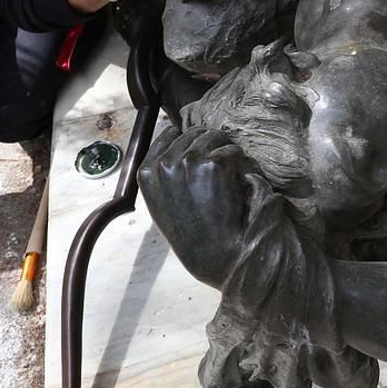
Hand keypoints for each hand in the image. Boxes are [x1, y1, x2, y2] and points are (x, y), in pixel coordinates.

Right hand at [138, 126, 251, 287]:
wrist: (216, 254)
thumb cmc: (193, 234)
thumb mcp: (163, 204)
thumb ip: (164, 173)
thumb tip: (177, 138)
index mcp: (147, 173)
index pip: (169, 134)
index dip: (188, 140)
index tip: (200, 152)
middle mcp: (164, 164)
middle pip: (194, 133)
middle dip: (210, 145)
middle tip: (219, 170)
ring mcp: (189, 161)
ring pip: (214, 136)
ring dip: (225, 152)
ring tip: (227, 179)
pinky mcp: (214, 164)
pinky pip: (232, 150)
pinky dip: (240, 163)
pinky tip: (236, 186)